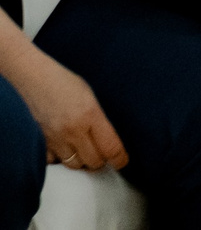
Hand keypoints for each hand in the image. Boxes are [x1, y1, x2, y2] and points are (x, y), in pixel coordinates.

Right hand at [11, 53, 126, 171]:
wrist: (35, 79)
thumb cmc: (65, 83)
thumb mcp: (92, 96)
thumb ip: (100, 119)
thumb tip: (110, 140)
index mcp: (91, 115)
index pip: (110, 147)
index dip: (119, 159)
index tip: (122, 162)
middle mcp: (73, 130)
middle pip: (93, 161)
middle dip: (100, 160)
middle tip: (102, 154)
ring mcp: (55, 138)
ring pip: (74, 164)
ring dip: (81, 161)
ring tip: (84, 151)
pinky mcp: (41, 143)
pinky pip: (54, 162)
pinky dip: (61, 159)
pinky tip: (65, 149)